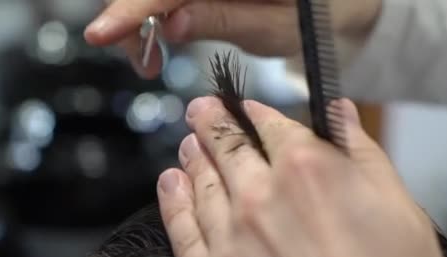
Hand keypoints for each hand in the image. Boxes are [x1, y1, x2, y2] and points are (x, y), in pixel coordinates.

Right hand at [84, 0, 381, 78]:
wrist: (344, 6)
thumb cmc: (322, 14)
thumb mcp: (273, 26)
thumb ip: (220, 19)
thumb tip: (168, 23)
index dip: (132, 7)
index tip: (103, 33)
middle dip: (132, 14)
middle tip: (139, 61)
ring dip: (140, 18)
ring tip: (147, 59)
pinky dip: (155, 14)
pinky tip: (159, 38)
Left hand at [156, 96, 446, 256]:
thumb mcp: (402, 211)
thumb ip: (363, 154)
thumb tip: (339, 113)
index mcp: (308, 171)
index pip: (272, 127)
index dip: (258, 113)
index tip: (248, 106)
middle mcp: (260, 198)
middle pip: (227, 148)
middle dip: (213, 123)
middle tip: (202, 109)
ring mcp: (229, 242)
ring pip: (201, 184)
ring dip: (193, 156)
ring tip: (187, 142)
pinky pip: (181, 230)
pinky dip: (172, 200)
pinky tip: (170, 183)